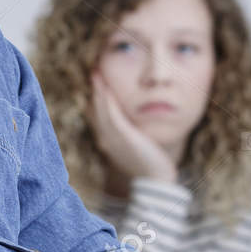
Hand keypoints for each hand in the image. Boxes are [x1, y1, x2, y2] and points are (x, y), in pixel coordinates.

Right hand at [87, 69, 176, 183]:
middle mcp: (106, 138)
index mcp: (108, 140)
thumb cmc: (150, 163)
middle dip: (95, 90)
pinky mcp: (123, 136)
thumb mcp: (136, 144)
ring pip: (101, 110)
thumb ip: (132, 132)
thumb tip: (135, 122)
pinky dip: (106, 101)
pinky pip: (111, 115)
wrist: (155, 179)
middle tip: (94, 72)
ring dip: (98, 91)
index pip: (98, 116)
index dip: (96, 99)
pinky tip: (105, 88)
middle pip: (95, 110)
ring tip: (97, 73)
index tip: (97, 82)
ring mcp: (112, 138)